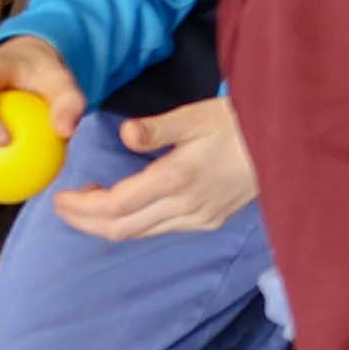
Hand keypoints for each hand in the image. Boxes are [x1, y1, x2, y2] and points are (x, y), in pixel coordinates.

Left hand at [60, 90, 255, 238]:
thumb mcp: (198, 116)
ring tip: (88, 204)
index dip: (83, 208)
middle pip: (121, 229)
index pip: (116, 207)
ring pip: (140, 234)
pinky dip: (133, 223)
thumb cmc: (241, 123)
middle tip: (62, 207)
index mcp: (178, 180)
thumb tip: (124, 134)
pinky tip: (126, 205)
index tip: (60, 197)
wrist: (289, 145)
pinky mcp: (209, 221)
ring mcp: (199, 219)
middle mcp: (186, 208)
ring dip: (107, 224)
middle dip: (85, 222)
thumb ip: (157, 127)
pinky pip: (160, 229)